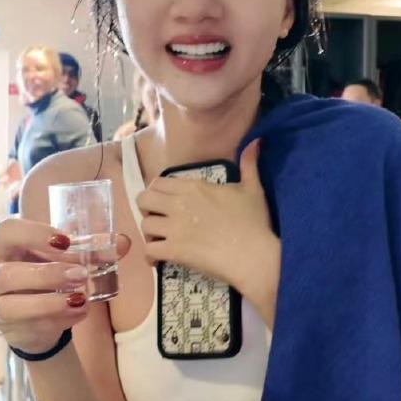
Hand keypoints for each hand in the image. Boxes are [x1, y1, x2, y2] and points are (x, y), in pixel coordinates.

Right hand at [0, 218, 130, 354]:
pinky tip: (78, 313)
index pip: (8, 231)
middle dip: (47, 274)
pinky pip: (27, 327)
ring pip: (11, 306)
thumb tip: (123, 243)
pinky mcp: (4, 329)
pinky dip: (57, 320)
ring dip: (49, 303)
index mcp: (2, 243)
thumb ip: (93, 248)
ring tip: (81, 299)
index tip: (66, 241)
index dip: (35, 234)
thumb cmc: (48, 271)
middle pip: (7, 273)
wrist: (36, 311)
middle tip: (81, 274)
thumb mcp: (67, 255)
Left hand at [136, 139, 280, 326]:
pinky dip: (150, 256)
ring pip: (144, 226)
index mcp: (194, 187)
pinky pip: (148, 250)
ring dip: (150, 234)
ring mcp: (174, 228)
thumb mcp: (253, 188)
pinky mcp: (174, 251)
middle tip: (159, 220)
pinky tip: (159, 260)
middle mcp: (179, 204)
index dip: (157, 192)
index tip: (165, 202)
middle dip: (147, 209)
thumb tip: (256, 141)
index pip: (158, 182)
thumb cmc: (254, 222)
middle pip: (144, 200)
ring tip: (161, 240)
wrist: (254, 255)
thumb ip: (249, 164)